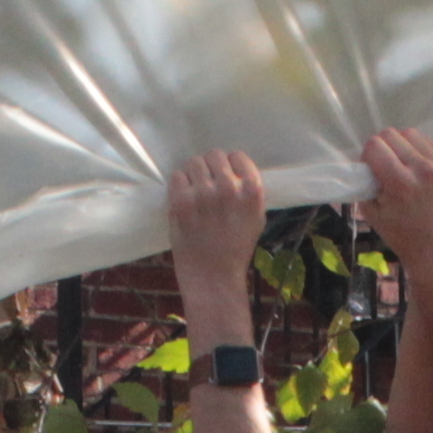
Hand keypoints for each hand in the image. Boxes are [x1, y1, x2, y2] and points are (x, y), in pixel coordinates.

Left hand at [166, 150, 267, 334]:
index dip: (230, 166)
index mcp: (252, 191)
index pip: (237, 157)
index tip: (225, 177)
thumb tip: (235, 169)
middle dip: (210, 168)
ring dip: (193, 175)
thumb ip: (249, 192)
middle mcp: (228, 188)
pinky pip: (177, 175)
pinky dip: (179, 184)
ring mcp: (203, 194)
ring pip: (193, 162)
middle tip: (207, 185)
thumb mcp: (256, 219)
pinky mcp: (181, 201)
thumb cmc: (235, 249)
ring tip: (195, 193)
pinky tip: (184, 199)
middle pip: (214, 155)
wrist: (213, 276)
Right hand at [355, 126, 432, 300]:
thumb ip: (365, 181)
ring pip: (411, 134)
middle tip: (386, 167)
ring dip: (402, 146)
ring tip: (403, 166)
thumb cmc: (399, 233)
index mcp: (401, 184)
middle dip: (383, 148)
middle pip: (392, 134)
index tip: (371, 170)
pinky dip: (420, 152)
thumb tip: (365, 159)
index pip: (374, 145)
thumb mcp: (371, 211)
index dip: (368, 156)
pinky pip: (429, 143)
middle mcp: (424, 171)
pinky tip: (419, 171)